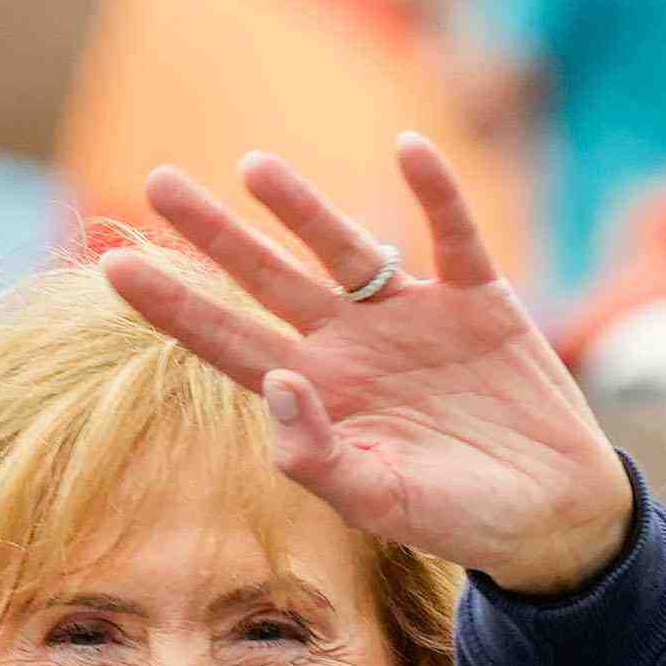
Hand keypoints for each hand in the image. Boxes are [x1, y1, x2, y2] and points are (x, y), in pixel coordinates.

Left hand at [86, 140, 637, 596]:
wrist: (553, 514)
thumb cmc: (456, 517)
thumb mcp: (379, 501)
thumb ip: (317, 456)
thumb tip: (275, 381)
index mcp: (317, 394)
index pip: (224, 340)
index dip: (171, 303)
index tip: (111, 265)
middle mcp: (351, 344)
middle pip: (268, 277)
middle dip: (215, 233)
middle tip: (157, 182)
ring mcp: (412, 315)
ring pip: (348, 248)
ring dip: (304, 206)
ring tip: (253, 166)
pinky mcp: (479, 298)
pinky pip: (454, 235)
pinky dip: (437, 194)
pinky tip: (411, 148)